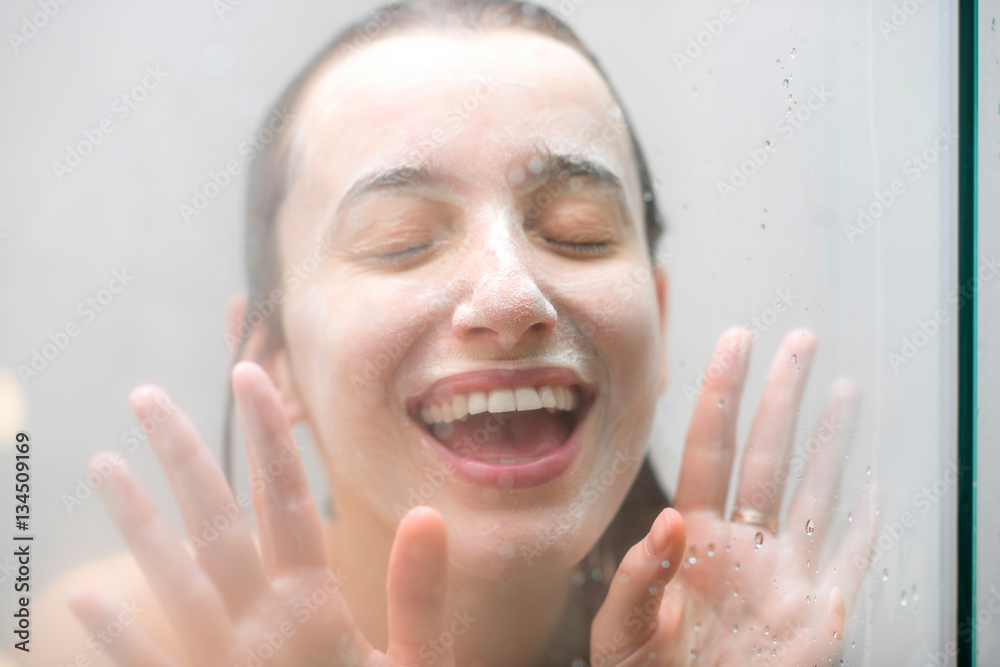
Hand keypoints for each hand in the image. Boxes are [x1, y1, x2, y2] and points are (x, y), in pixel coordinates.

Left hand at [66, 361, 453, 666]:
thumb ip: (419, 597)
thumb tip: (428, 516)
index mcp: (316, 612)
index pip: (288, 503)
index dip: (270, 438)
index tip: (249, 376)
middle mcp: (257, 631)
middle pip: (214, 525)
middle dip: (183, 456)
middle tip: (146, 396)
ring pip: (168, 581)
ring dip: (134, 520)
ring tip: (103, 465)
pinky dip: (115, 636)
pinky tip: (86, 599)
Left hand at [590, 327, 874, 665]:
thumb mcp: (621, 631)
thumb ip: (638, 579)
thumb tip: (668, 523)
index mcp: (690, 538)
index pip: (708, 448)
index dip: (720, 395)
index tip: (734, 343)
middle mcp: (740, 545)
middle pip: (766, 454)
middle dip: (782, 396)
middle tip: (800, 342)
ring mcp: (780, 576)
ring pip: (812, 493)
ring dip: (831, 443)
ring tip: (847, 390)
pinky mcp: (815, 619)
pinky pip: (848, 566)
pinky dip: (866, 534)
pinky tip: (878, 495)